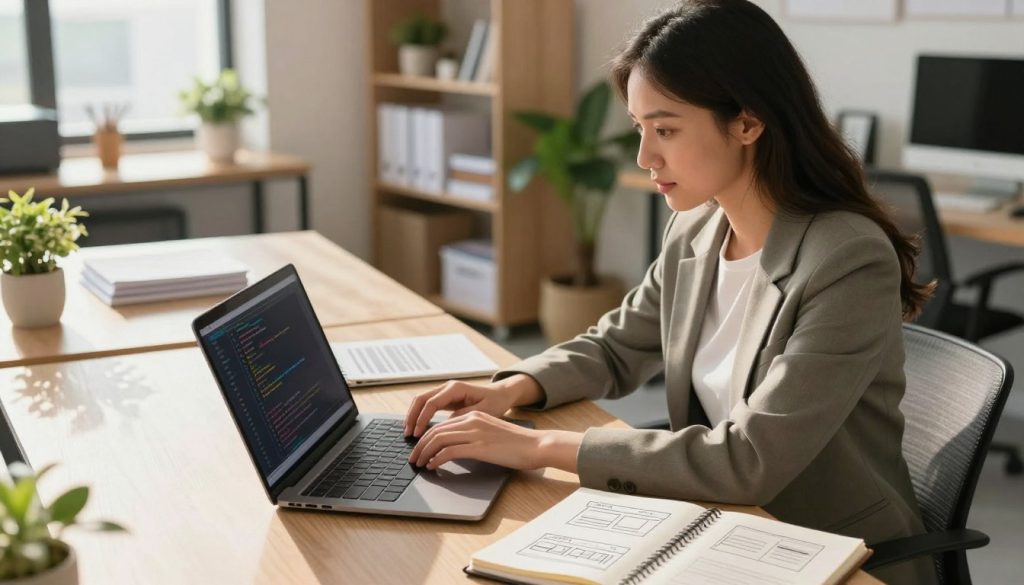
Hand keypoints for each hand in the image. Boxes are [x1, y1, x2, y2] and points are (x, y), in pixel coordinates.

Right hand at [403, 375, 541, 437]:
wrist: (502, 395)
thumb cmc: (495, 402)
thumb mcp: (482, 412)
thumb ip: (463, 417)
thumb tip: (444, 426)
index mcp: (456, 388)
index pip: (431, 403)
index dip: (422, 419)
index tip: (418, 434)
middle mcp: (448, 387)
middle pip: (421, 399)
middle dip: (412, 417)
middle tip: (407, 435)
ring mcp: (445, 391)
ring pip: (421, 401)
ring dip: (413, 416)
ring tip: (409, 433)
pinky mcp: (445, 398)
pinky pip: (427, 405)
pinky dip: (419, 416)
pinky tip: (417, 428)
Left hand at [408, 411, 583, 472]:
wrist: (537, 445)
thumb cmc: (518, 444)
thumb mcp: (491, 434)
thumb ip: (473, 437)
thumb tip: (455, 450)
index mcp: (474, 415)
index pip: (441, 425)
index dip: (426, 438)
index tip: (419, 449)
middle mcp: (472, 420)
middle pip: (435, 431)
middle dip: (420, 446)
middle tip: (413, 458)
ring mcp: (475, 432)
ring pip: (438, 439)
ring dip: (425, 453)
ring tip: (419, 464)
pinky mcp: (479, 446)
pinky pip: (449, 451)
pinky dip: (437, 459)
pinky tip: (433, 467)